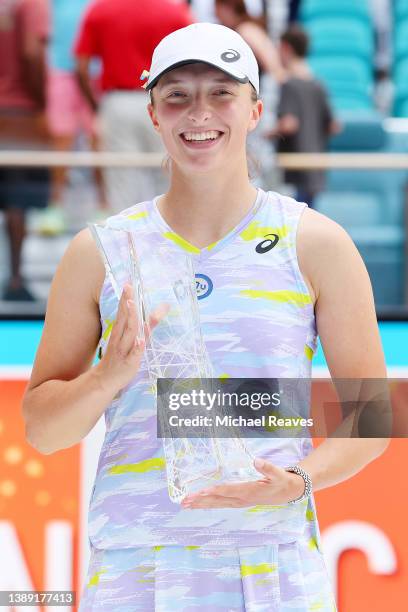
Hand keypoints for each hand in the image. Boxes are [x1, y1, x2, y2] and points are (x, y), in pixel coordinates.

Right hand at [95, 283, 168, 393]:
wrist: (104, 380)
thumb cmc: (120, 357)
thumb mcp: (133, 339)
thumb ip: (147, 325)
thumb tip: (160, 311)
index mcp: (120, 332)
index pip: (123, 312)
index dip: (126, 298)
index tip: (128, 284)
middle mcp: (120, 338)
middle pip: (124, 318)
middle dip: (127, 303)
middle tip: (128, 287)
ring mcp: (124, 350)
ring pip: (129, 333)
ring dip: (132, 320)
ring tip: (132, 305)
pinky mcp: (129, 363)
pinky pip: (133, 354)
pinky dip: (137, 348)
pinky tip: (141, 341)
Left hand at [181, 458, 304, 509]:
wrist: (288, 492)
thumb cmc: (281, 481)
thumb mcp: (278, 473)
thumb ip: (268, 468)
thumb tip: (257, 460)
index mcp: (249, 491)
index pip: (228, 491)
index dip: (215, 491)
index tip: (201, 491)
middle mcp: (242, 499)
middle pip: (218, 500)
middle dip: (201, 501)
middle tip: (185, 501)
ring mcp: (240, 502)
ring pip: (217, 504)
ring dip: (201, 504)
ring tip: (186, 504)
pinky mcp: (239, 501)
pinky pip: (221, 504)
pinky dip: (209, 504)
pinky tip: (200, 504)